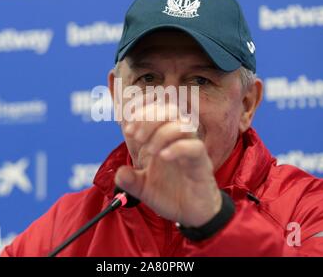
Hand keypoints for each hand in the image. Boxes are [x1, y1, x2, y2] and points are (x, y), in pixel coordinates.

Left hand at [115, 102, 221, 227]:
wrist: (192, 215)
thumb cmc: (170, 195)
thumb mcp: (143, 188)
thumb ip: (129, 180)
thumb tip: (120, 173)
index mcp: (163, 139)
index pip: (157, 110)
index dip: (142, 108)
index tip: (127, 123)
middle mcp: (178, 139)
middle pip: (169, 110)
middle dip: (149, 118)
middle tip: (136, 136)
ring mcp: (191, 149)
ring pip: (182, 124)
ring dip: (161, 133)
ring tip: (150, 151)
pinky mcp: (201, 163)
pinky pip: (194, 147)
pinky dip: (177, 148)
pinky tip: (163, 157)